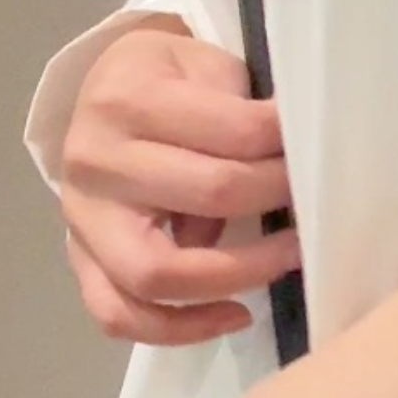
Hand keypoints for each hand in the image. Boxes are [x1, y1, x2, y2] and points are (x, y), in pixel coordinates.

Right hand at [60, 24, 303, 347]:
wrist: (104, 92)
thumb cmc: (166, 80)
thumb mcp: (203, 67)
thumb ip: (238, 115)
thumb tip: (288, 173)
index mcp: (126, 100)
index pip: (233, 134)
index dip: (287, 146)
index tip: (318, 150)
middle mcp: (94, 162)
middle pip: (208, 197)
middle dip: (275, 200)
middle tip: (309, 200)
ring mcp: (79, 219)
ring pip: (156, 274)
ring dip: (238, 275)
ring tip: (285, 260)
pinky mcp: (80, 260)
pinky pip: (119, 315)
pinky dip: (179, 329)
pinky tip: (236, 314)